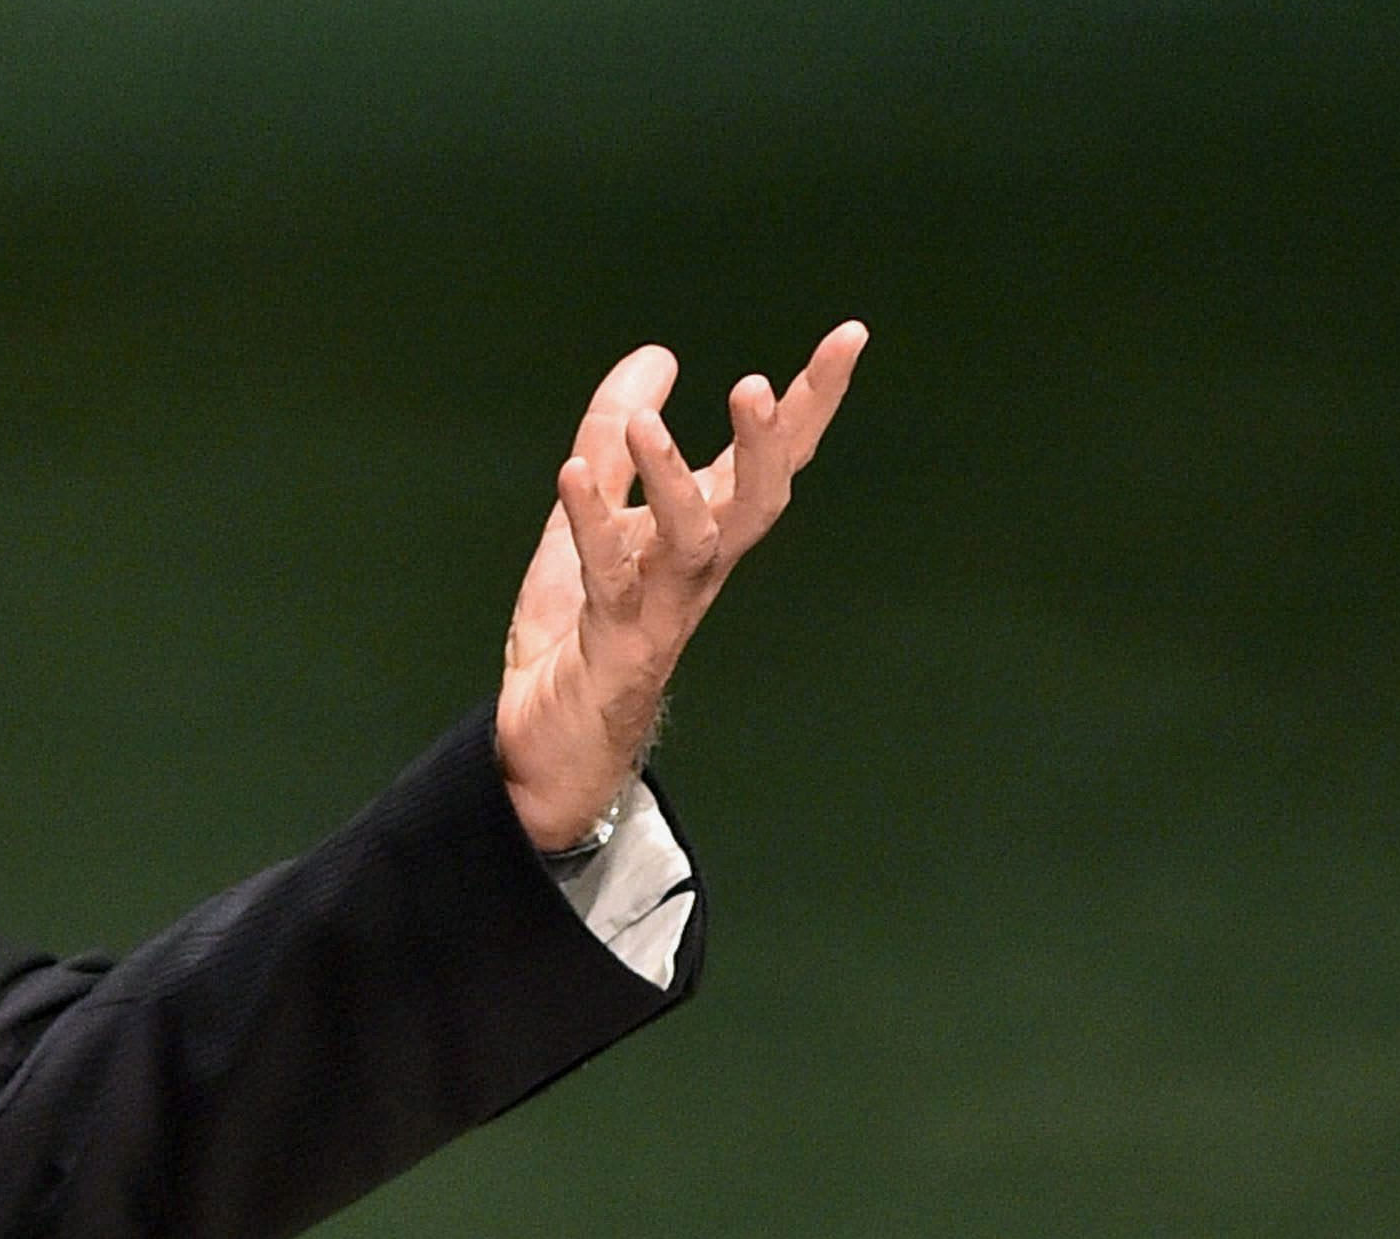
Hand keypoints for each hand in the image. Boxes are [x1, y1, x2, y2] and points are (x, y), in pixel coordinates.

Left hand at [495, 321, 867, 850]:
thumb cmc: (580, 631)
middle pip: (759, 501)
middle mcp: (699, 569)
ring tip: (649, 423)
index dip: (813, 401)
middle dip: (769, 443)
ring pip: (693, 543)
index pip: (773, 459)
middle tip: (758, 384)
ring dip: (674, 481)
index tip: (850, 335)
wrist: (548, 743)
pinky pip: (608, 578)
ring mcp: (662, 609)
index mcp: (706, 532)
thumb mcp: (592, 516)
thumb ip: (616, 439)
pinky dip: (591, 523)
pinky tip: (573, 473)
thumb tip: (657, 354)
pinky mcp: (615, 645)